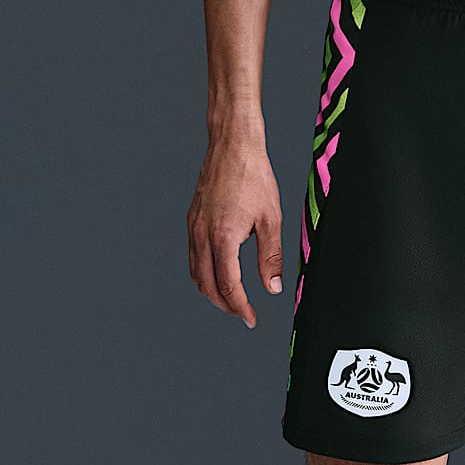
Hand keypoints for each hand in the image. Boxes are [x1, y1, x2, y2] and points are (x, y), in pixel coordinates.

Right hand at [187, 135, 285, 328]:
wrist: (232, 146)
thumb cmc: (253, 176)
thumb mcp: (271, 218)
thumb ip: (271, 256)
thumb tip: (273, 287)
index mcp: (223, 236)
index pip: (228, 285)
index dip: (240, 307)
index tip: (251, 318)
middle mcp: (202, 234)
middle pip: (206, 285)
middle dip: (225, 304)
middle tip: (243, 312)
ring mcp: (193, 226)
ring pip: (195, 272)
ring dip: (212, 290)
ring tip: (232, 298)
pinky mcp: (192, 219)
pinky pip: (193, 256)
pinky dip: (204, 272)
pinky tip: (219, 271)